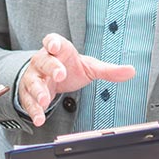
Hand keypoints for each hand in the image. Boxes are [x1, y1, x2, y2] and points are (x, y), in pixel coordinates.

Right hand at [18, 33, 134, 125]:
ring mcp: (34, 77)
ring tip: (44, 101)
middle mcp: (43, 61)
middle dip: (51, 68)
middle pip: (44, 61)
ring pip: (33, 82)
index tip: (56, 46)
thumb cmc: (68, 67)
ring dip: (38, 91)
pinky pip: (28, 101)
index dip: (53, 42)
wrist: (49, 78)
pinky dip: (33, 110)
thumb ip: (108, 70)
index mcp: (58, 51)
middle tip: (59, 75)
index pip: (52, 41)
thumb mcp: (89, 67)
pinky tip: (39, 118)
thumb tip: (131, 71)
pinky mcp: (28, 93)